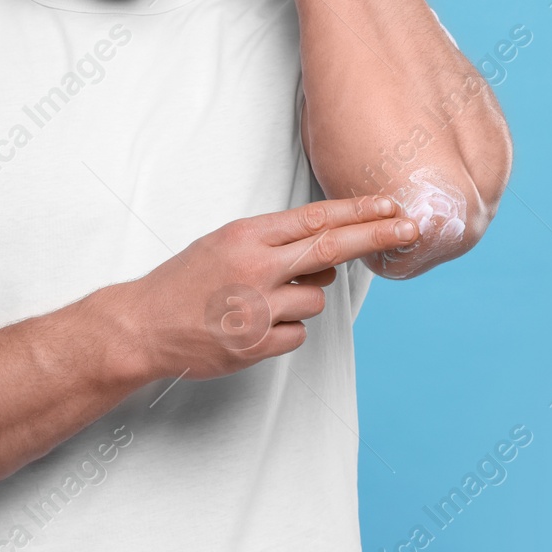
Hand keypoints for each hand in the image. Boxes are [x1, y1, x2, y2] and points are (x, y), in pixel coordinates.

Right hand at [112, 195, 416, 381]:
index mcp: (246, 236)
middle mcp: (255, 268)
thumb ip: (275, 242)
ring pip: (316, 300)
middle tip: (411, 228)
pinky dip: (285, 330)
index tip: (390, 206)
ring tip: (260, 302)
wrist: (141, 326)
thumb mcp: (225, 243)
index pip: (315, 218)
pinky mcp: (255, 345)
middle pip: (331, 248)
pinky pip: (298, 334)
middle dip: (376, 235)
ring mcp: (256, 309)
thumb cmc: (185, 282)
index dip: (358, 212)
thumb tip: (329, 248)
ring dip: (302, 300)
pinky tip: (254, 327)